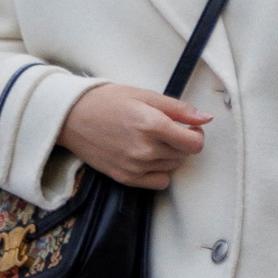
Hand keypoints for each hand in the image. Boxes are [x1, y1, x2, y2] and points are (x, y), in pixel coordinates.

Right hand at [57, 84, 208, 189]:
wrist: (70, 117)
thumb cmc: (108, 101)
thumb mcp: (145, 95)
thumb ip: (179, 108)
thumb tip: (207, 118)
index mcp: (152, 125)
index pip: (194, 143)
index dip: (196, 134)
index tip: (188, 127)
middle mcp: (144, 149)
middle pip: (184, 154)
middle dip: (182, 142)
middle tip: (166, 130)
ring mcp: (134, 166)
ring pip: (172, 167)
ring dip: (170, 155)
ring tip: (151, 140)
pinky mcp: (124, 178)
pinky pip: (159, 182)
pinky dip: (159, 171)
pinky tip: (148, 157)